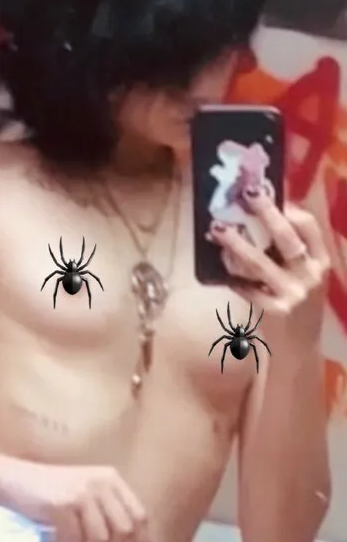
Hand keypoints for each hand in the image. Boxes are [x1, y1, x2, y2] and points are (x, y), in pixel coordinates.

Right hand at [0, 456, 149, 541]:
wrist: (12, 479)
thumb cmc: (50, 491)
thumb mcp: (86, 494)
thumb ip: (108, 512)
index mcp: (112, 479)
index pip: (140, 515)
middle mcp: (102, 482)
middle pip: (124, 530)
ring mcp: (82, 492)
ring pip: (102, 539)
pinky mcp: (62, 503)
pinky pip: (76, 539)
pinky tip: (58, 537)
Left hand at [208, 189, 330, 351]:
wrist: (299, 348)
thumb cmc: (297, 303)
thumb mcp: (305, 274)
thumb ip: (291, 250)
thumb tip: (269, 212)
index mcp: (322, 261)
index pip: (310, 227)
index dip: (288, 208)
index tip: (268, 193)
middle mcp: (311, 276)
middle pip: (287, 239)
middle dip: (266, 213)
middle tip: (246, 194)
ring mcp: (293, 295)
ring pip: (261, 263)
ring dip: (238, 244)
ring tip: (219, 229)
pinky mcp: (275, 312)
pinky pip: (248, 289)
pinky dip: (233, 276)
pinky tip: (220, 265)